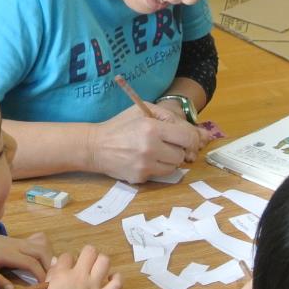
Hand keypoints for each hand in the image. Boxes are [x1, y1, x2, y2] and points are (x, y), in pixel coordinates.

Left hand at [0, 230, 52, 288]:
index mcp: (9, 254)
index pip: (31, 263)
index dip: (40, 274)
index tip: (44, 286)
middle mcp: (18, 245)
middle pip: (42, 251)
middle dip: (50, 265)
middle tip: (50, 279)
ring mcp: (20, 241)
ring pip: (42, 245)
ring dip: (49, 258)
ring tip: (48, 272)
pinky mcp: (20, 241)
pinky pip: (39, 242)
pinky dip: (45, 250)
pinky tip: (41, 260)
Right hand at [42, 246, 121, 288]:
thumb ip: (50, 276)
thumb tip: (57, 261)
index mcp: (61, 275)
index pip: (66, 256)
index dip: (66, 261)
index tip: (66, 268)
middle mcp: (79, 276)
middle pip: (89, 251)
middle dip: (87, 254)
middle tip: (85, 264)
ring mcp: (94, 286)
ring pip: (104, 261)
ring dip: (101, 262)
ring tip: (98, 269)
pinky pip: (117, 282)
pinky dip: (116, 278)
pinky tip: (111, 278)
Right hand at [89, 105, 206, 182]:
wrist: (95, 147)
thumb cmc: (120, 125)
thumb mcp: (142, 110)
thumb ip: (168, 117)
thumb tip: (193, 131)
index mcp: (151, 128)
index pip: (187, 138)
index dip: (191, 139)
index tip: (188, 140)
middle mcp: (150, 148)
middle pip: (181, 154)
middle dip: (177, 149)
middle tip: (166, 144)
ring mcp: (144, 166)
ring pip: (173, 167)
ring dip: (168, 160)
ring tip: (155, 152)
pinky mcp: (139, 178)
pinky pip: (159, 175)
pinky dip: (156, 168)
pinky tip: (143, 160)